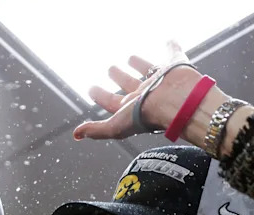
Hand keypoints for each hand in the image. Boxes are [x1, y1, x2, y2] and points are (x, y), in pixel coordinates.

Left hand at [73, 42, 214, 141]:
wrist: (177, 102)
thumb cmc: (147, 116)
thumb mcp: (116, 126)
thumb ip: (97, 130)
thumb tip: (76, 134)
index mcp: (133, 108)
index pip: (112, 101)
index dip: (100, 95)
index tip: (91, 88)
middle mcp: (147, 94)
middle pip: (129, 84)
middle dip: (118, 77)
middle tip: (110, 69)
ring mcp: (161, 80)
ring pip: (147, 70)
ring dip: (138, 63)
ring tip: (129, 57)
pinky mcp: (176, 67)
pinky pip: (173, 54)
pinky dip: (172, 47)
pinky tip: (169, 41)